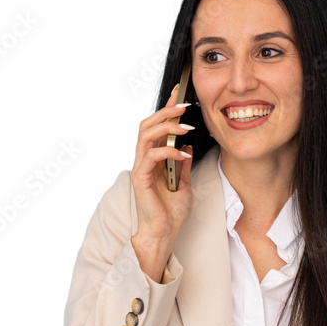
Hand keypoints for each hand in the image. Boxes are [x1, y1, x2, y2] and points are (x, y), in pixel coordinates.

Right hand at [129, 84, 194, 278]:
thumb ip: (182, 164)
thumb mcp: (184, 184)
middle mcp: (144, 159)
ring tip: (186, 126)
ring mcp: (141, 168)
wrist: (164, 233)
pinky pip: (151, 156)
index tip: (179, 92)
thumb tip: (186, 145)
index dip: (167, 108)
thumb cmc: (171, 212)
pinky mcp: (140, 178)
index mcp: (154, 158)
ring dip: (166, 127)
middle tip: (185, 106)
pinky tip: (183, 154)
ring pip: (146, 135)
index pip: (158, 127)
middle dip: (166, 111)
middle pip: (147, 124)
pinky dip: (169, 151)